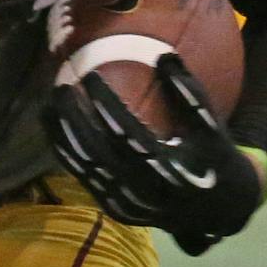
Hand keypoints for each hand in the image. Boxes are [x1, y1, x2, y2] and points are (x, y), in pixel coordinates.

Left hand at [46, 54, 264, 255]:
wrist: (218, 210)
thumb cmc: (215, 159)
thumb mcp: (211, 127)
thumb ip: (189, 94)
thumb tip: (164, 55)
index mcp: (170, 172)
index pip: (128, 135)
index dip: (107, 106)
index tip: (90, 77)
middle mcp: (145, 193)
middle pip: (99, 153)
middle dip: (75, 119)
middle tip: (61, 87)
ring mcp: (128, 205)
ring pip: (87, 169)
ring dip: (64, 136)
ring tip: (48, 105)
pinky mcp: (117, 210)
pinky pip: (86, 180)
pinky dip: (68, 155)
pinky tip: (55, 132)